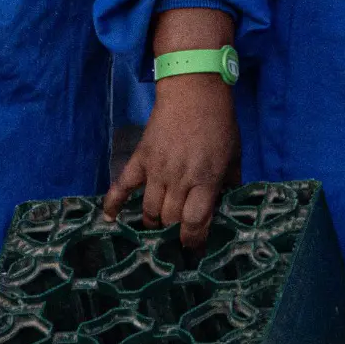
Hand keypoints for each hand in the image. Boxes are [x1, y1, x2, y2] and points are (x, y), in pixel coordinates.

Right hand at [104, 76, 238, 250]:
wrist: (193, 94)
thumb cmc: (219, 126)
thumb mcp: (234, 158)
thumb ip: (229, 185)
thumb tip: (223, 207)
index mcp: (205, 180)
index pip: (195, 221)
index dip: (194, 240)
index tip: (195, 249)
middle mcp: (179, 179)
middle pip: (170, 218)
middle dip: (174, 233)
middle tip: (177, 240)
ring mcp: (156, 169)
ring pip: (149, 209)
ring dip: (153, 223)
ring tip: (157, 230)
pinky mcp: (141, 158)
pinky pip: (123, 184)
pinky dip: (114, 202)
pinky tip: (110, 219)